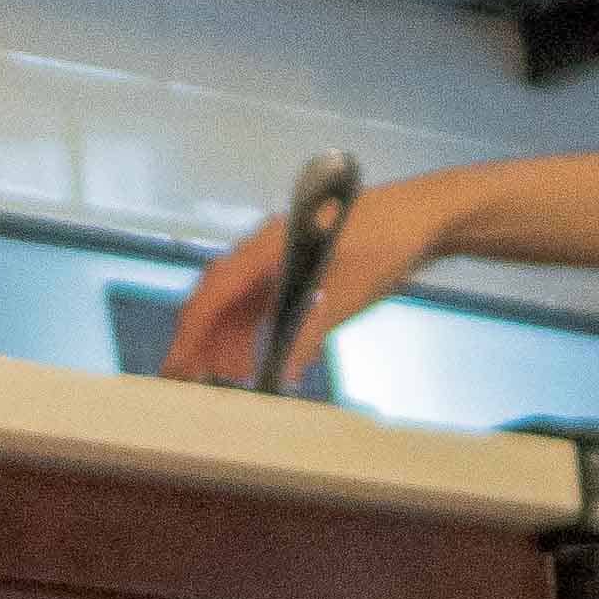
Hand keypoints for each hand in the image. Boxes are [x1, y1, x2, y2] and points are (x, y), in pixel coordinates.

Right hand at [155, 170, 453, 387]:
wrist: (423, 217)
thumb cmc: (385, 244)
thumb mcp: (347, 294)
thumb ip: (308, 335)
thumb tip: (279, 376)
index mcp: (267, 247)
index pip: (214, 293)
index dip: (191, 334)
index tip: (175, 368)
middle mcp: (264, 250)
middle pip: (215, 297)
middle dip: (199, 340)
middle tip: (186, 381)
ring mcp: (280, 258)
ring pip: (237, 303)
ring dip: (226, 340)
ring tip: (220, 378)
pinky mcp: (297, 267)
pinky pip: (262, 302)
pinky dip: (253, 331)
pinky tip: (256, 359)